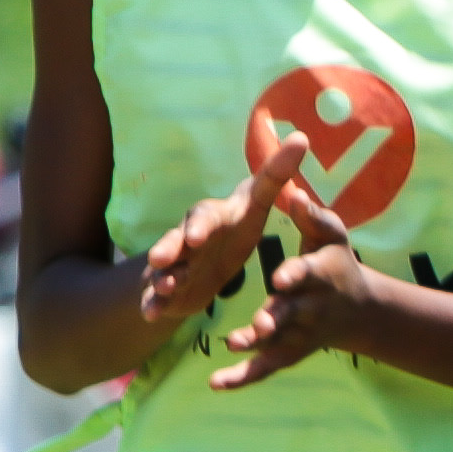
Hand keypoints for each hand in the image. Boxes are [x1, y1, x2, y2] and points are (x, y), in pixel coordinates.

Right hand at [136, 137, 303, 341]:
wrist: (211, 256)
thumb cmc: (236, 226)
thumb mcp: (257, 204)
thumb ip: (276, 175)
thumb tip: (301, 137)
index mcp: (211, 219)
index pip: (204, 218)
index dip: (200, 227)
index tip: (198, 239)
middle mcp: (186, 237)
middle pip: (175, 241)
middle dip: (169, 248)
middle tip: (163, 259)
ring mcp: (174, 262)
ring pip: (164, 269)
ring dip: (162, 278)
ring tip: (164, 289)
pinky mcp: (168, 286)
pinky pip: (157, 295)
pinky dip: (153, 303)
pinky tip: (151, 314)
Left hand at [208, 177, 369, 388]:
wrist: (359, 310)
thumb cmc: (338, 264)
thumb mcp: (332, 236)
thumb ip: (312, 216)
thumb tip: (293, 192)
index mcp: (319, 275)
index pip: (306, 274)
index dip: (294, 275)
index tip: (279, 277)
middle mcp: (311, 307)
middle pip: (290, 313)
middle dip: (275, 317)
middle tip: (259, 322)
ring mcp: (299, 333)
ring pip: (276, 342)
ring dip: (256, 345)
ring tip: (232, 343)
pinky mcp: (289, 353)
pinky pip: (265, 367)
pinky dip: (242, 377)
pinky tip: (215, 383)